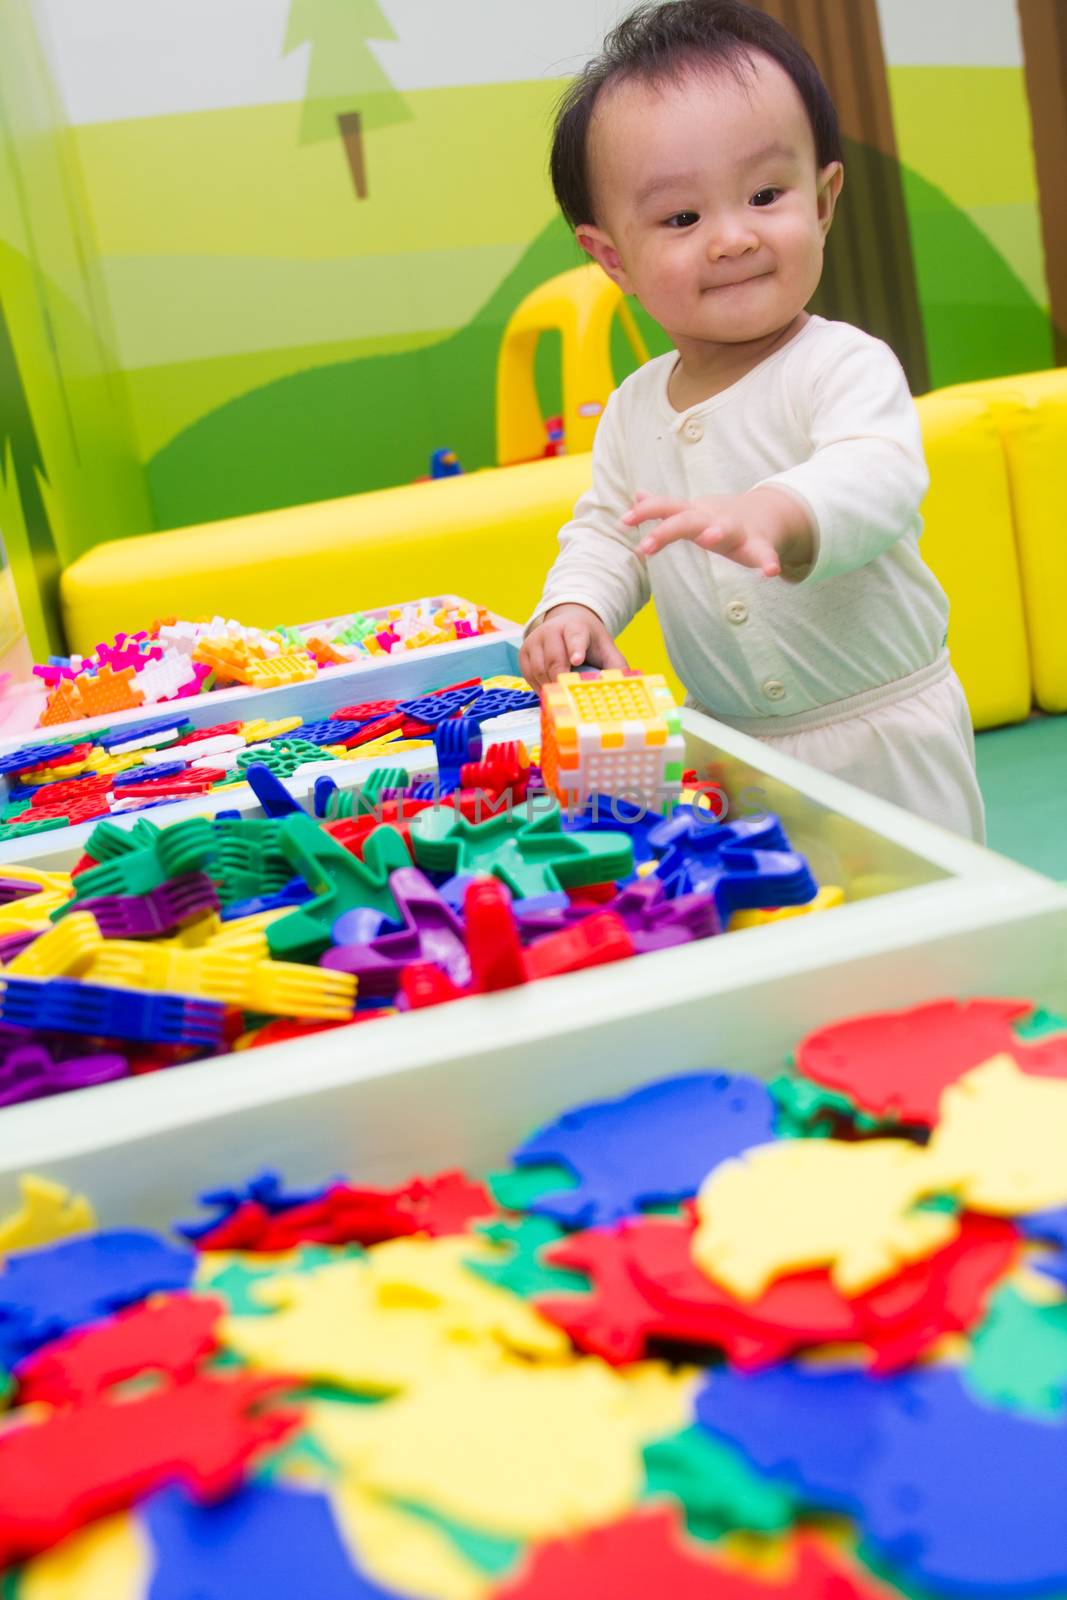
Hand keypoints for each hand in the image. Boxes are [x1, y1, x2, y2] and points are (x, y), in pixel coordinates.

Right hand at [520, 603, 627, 690]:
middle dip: (561, 680)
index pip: (575, 637)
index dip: (576, 649)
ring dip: (550, 686)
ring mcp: (535, 639)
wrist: (567, 622)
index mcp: (575, 627)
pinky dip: (538, 686)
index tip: (578, 660)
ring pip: (539, 669)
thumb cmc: (588, 640)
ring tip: (560, 694)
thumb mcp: (606, 648)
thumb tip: (625, 687)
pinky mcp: (523, 650)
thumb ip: (616, 666)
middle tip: (569, 696)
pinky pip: (528, 674)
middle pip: (554, 659)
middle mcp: (552, 630)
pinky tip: (548, 689)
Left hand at [621, 486, 813, 576]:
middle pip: (687, 521)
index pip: (666, 508)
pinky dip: (768, 562)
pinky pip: (764, 554)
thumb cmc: (720, 519)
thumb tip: (637, 495)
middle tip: (644, 547)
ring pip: (726, 530)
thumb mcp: (691, 511)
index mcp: (695, 514)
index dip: (646, 512)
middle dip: (666, 531)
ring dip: (718, 532)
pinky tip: (771, 573)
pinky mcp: (759, 545)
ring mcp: (737, 530)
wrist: (767, 514)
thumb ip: (663, 507)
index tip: (623, 521)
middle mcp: (713, 519)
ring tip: (710, 538)